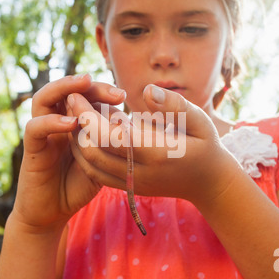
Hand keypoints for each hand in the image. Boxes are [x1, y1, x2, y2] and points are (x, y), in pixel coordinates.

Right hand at [12, 74, 126, 228]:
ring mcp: (43, 134)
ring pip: (43, 99)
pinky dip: (51, 121)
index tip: (123, 96)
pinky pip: (35, 128)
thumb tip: (132, 125)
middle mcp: (56, 123)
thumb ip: (110, 143)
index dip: (103, 92)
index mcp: (74, 123)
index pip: (84, 96)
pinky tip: (71, 122)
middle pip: (66, 91)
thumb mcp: (102, 161)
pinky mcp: (31, 150)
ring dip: (63, 88)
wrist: (52, 213)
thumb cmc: (79, 185)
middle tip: (114, 92)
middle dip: (90, 86)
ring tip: (84, 83)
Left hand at [67, 84, 239, 204]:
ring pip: (90, 165)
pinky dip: (84, 153)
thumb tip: (147, 91)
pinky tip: (85, 132)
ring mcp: (132, 184)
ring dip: (77, 138)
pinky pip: (96, 173)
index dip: (89, 117)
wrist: (207, 183)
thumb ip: (174, 106)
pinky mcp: (128, 187)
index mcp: (157, 153)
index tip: (77, 95)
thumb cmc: (205, 145)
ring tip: (75, 111)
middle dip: (77, 124)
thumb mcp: (200, 121)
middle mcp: (140, 173)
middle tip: (71, 98)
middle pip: (94, 152)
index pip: (111, 137)